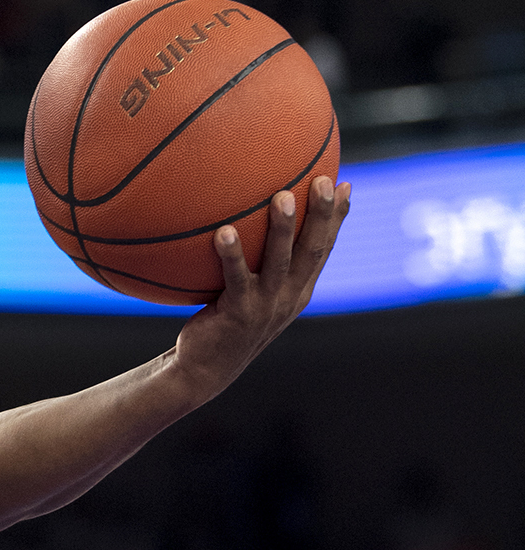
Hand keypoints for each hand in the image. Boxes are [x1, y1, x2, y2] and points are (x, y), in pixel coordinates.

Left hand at [172, 174, 351, 397]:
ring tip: (282, 197)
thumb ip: (257, 264)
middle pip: (312, 251)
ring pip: (280, 262)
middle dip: (322, 215)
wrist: (205, 369)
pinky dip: (231, 254)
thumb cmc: (223, 323)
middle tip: (324, 180)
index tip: (345, 184)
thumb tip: (242, 221)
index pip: (323, 249)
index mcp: (297, 291)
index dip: (336, 218)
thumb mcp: (249, 293)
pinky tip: (222, 231)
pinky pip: (235, 278)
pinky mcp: (238, 313)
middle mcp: (288, 297)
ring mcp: (265, 306)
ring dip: (283, 229)